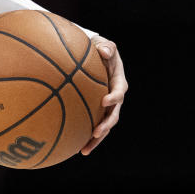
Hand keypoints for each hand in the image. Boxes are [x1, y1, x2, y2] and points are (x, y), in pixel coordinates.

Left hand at [81, 35, 127, 154]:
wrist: (95, 56)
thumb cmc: (99, 49)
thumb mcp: (104, 45)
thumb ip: (106, 47)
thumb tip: (104, 51)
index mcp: (118, 82)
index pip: (119, 91)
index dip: (114, 97)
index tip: (105, 101)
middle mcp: (115, 98)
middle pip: (114, 115)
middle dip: (106, 125)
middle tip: (96, 132)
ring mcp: (106, 107)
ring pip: (104, 126)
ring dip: (96, 138)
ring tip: (84, 149)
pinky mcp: (96, 111)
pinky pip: (92, 124)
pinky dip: (86, 136)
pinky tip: (75, 147)